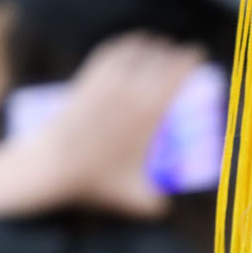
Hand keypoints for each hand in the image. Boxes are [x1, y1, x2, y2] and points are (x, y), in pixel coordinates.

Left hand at [20, 33, 204, 217]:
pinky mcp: (88, 79)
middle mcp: (134, 89)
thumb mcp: (135, 197)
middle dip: (174, 52)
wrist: (51, 166)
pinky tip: (132, 44)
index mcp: (153, 109)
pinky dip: (126, 44)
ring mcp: (109, 81)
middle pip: (161, 56)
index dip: (193, 57)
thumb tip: (167, 208)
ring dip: (151, 46)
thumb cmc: (95, 181)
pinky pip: (112, 51)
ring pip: (136, 49)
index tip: (200, 55)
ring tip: (159, 47)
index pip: (181, 69)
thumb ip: (156, 203)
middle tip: (181, 56)